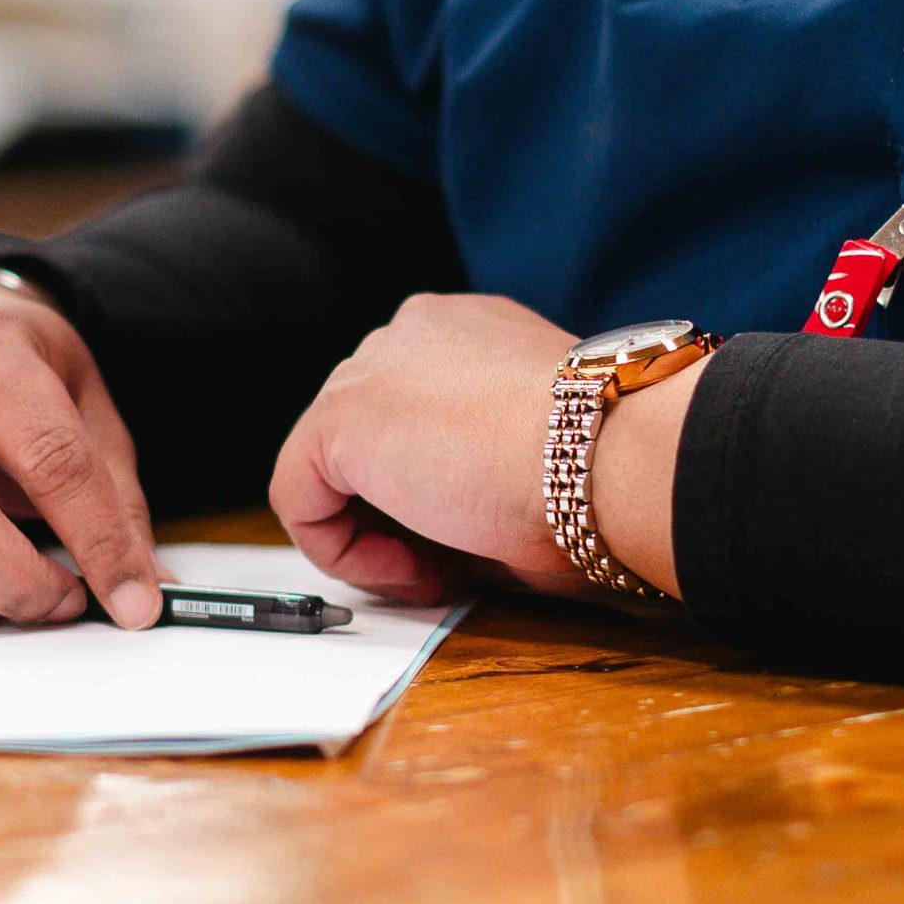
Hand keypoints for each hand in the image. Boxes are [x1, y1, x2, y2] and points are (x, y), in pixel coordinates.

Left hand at [270, 293, 587, 603]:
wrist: (603, 456)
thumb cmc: (599, 467)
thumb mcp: (534, 459)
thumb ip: (470, 476)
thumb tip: (433, 538)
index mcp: (466, 332)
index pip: (413, 413)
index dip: (430, 489)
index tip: (473, 533)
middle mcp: (411, 335)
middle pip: (367, 437)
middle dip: (396, 512)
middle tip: (445, 565)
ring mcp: (369, 368)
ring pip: (331, 467)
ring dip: (373, 534)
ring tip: (432, 570)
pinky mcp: (337, 418)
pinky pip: (300, 498)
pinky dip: (341, 549)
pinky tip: (405, 567)